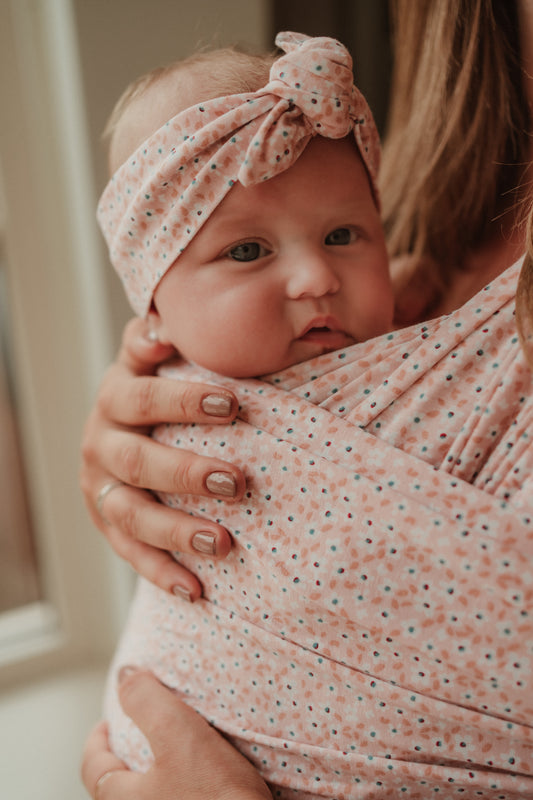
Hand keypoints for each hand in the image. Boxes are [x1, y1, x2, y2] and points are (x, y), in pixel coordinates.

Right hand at [80, 317, 245, 599]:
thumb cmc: (156, 386)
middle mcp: (100, 445)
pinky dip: (163, 574)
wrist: (122, 427)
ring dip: (178, 532)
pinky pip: (132, 555)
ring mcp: (102, 491)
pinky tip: (198, 590)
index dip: (182, 401)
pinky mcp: (109, 527)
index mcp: (114, 398)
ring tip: (225, 543)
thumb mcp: (151, 358)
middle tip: (238, 482)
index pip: (141, 398)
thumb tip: (162, 326)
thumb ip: (153, 339)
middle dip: (188, 473)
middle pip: (138, 462)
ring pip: (134, 516)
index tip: (232, 405)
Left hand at [81, 670, 271, 799]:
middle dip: (127, 759)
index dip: (97, 740)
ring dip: (157, 777)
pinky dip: (183, 789)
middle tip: (142, 735)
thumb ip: (146, 702)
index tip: (107, 723)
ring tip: (178, 756)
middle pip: (120, 787)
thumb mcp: (176, 734)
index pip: (94, 768)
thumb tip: (125, 678)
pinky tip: (206, 782)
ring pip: (150, 798)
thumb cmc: (216, 795)